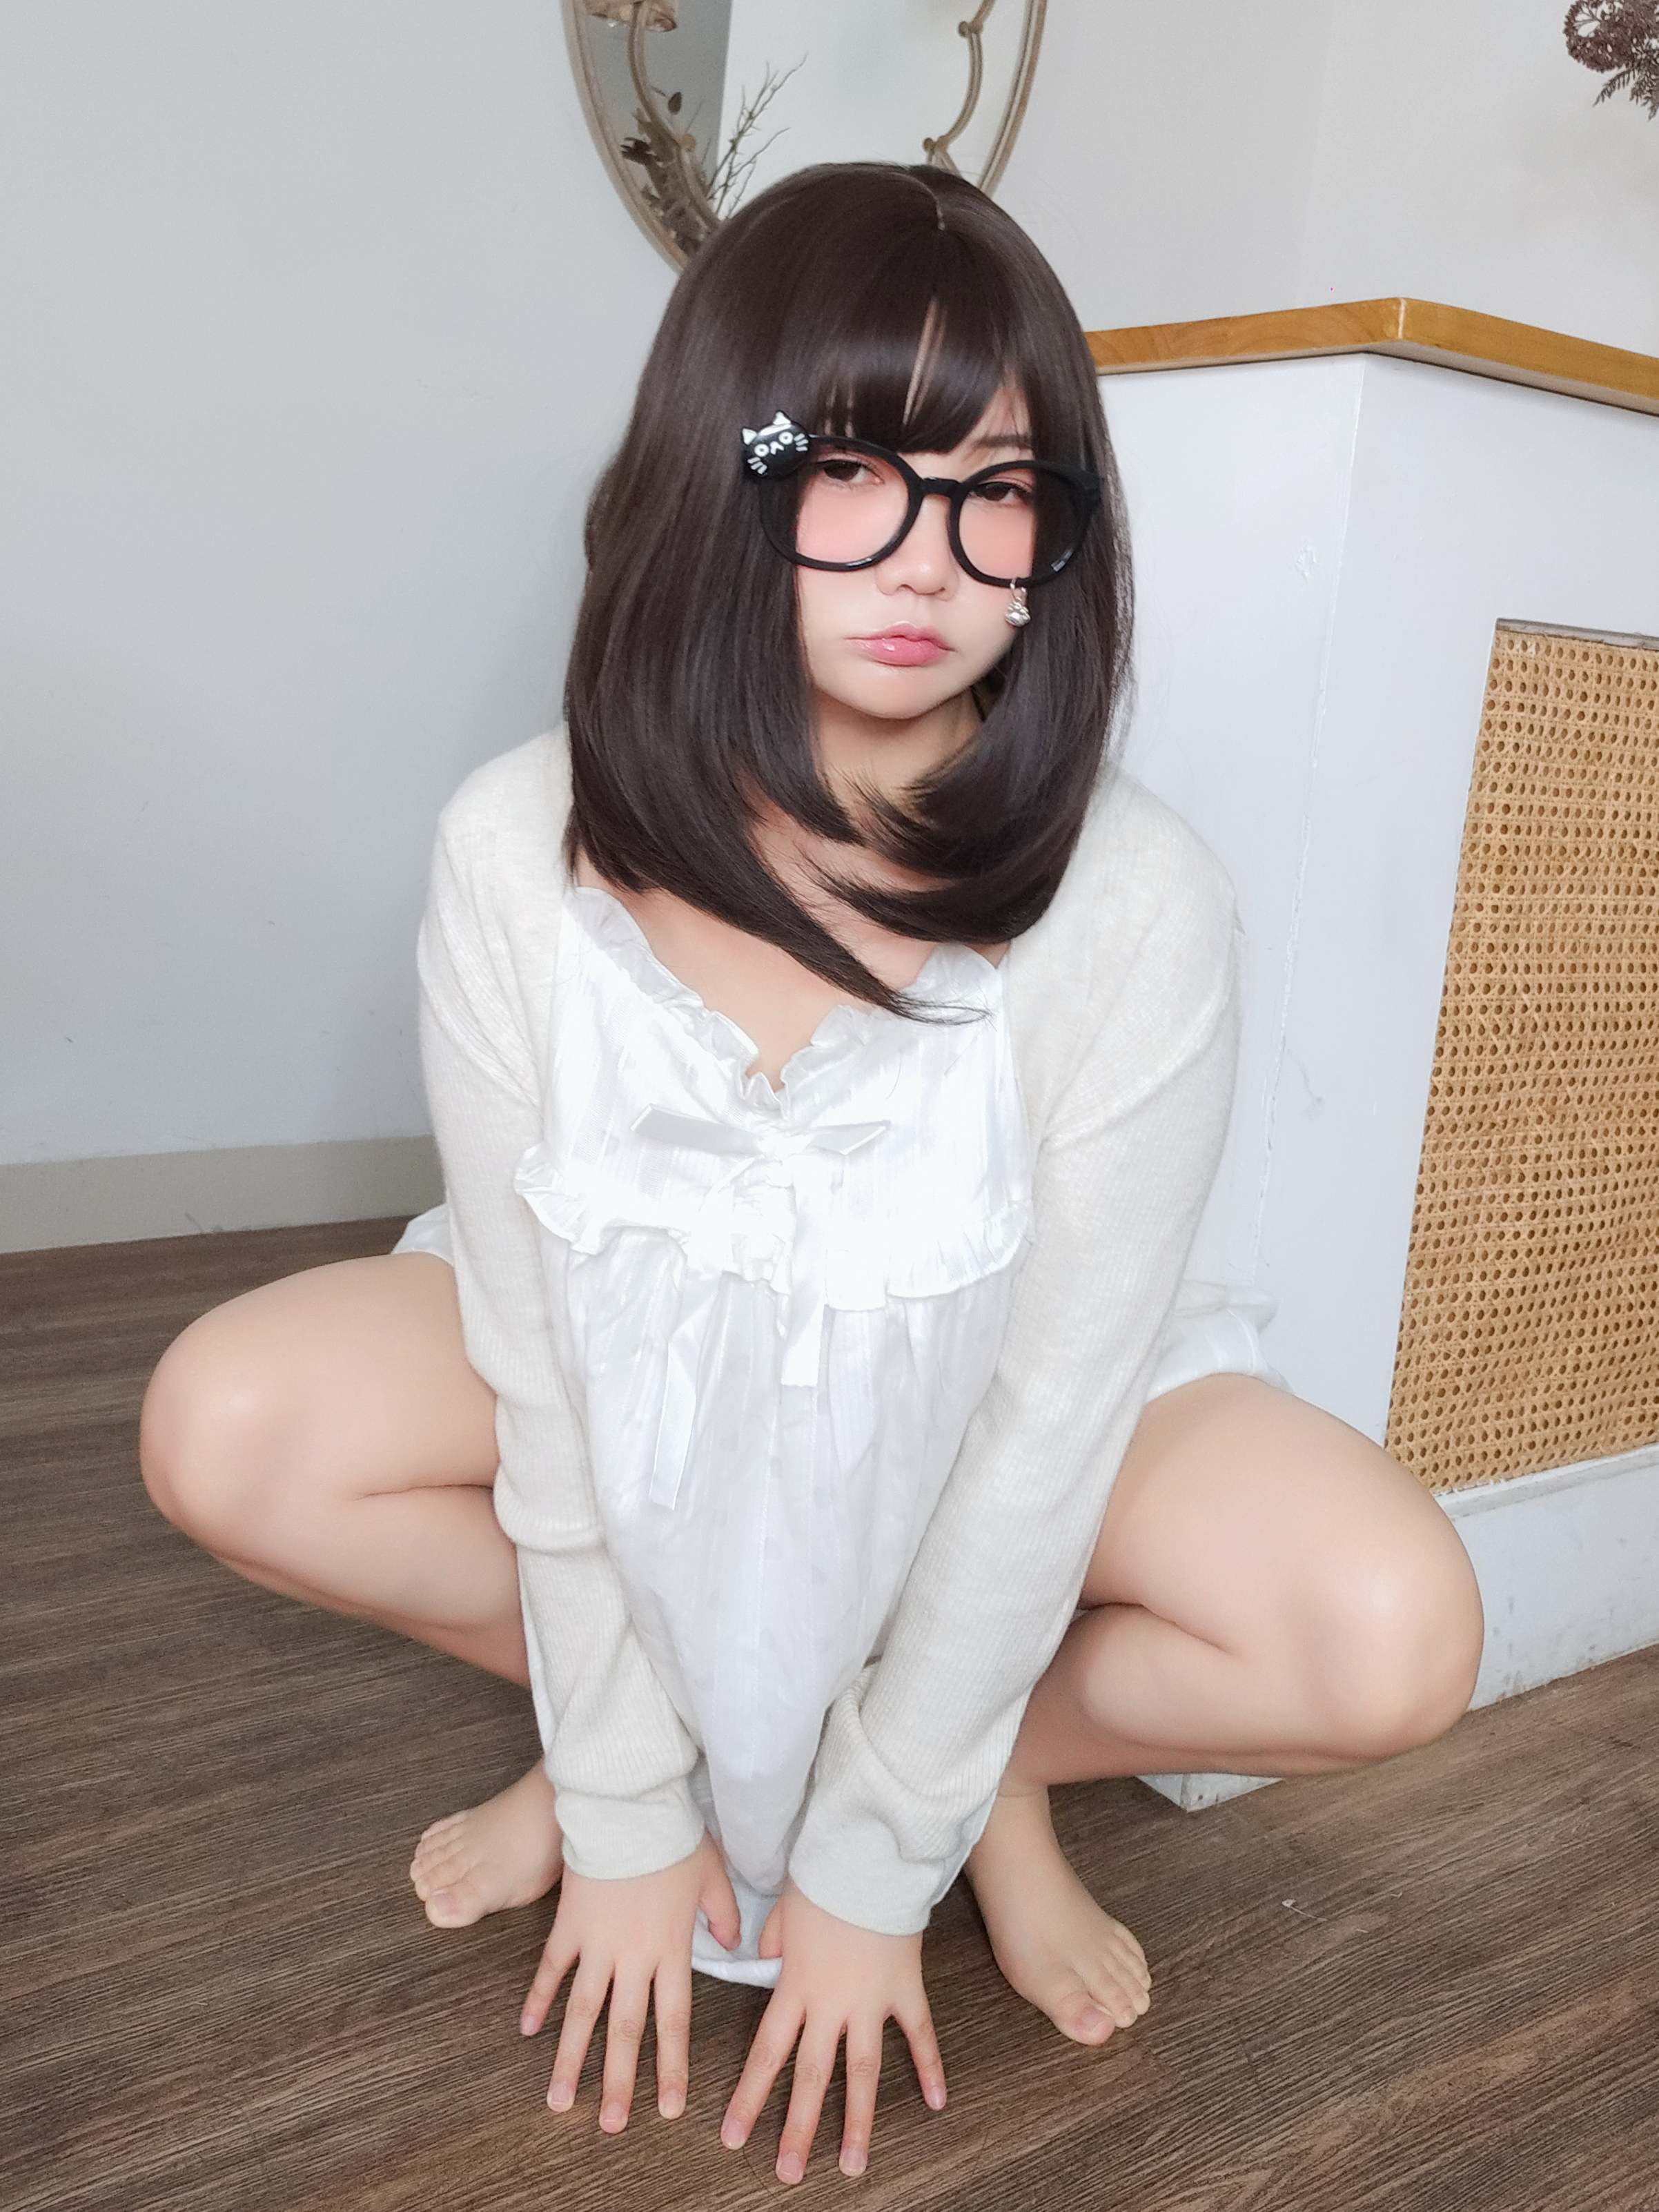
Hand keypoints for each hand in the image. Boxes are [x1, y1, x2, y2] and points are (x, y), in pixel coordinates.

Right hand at [519, 1827, 741, 2131]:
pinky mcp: (568, 1925)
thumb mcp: (711, 1874)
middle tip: (610, 2126)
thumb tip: (737, 1945)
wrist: (628, 1806)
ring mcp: (597, 1944)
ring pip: (583, 2012)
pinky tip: (528, 2031)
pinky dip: (539, 2000)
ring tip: (559, 2099)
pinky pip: (551, 1969)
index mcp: (672, 1949)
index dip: (671, 2066)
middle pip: (625, 2030)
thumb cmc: (673, 1836)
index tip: (668, 2108)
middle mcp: (633, 1957)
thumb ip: (724, 1913)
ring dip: (570, 2058)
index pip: (674, 2021)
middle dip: (618, 2081)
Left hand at [719, 1875, 946, 2182]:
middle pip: (812, 2077)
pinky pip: (920, 2034)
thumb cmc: (822, 1878)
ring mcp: (872, 2001)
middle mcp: (831, 2005)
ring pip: (863, 2071)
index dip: (749, 2098)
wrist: (870, 1857)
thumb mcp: (783, 1910)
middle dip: (798, 2128)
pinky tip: (937, 2103)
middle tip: (786, 2175)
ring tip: (852, 2165)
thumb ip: (770, 1940)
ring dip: (857, 2120)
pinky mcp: (906, 1988)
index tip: (732, 2138)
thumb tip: (759, 1953)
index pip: (766, 2053)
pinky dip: (930, 2067)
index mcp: (795, 1987)